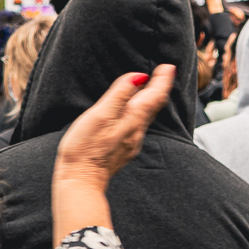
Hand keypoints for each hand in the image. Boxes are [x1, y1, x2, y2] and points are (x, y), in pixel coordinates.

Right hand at [56, 65, 174, 187]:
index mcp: (132, 120)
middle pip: (154, 106)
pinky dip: (140, 113)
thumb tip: (139, 77)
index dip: (163, 80)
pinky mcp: (122, 151)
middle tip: (164, 72)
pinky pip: (137, 126)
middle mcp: (136, 132)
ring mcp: (130, 143)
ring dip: (151, 100)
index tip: (168, 66)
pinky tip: (132, 113)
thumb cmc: (85, 148)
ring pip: (147, 117)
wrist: (80, 181)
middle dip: (159, 87)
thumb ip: (119, 95)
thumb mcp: (100, 115)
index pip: (154, 96)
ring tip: (151, 88)